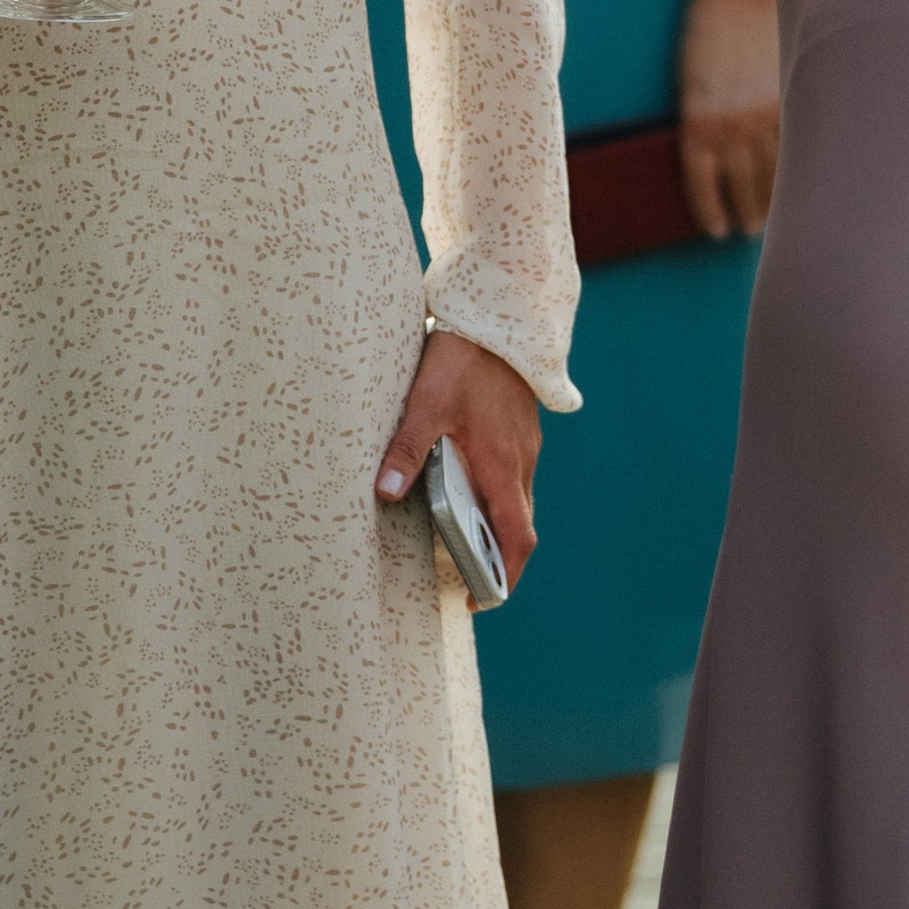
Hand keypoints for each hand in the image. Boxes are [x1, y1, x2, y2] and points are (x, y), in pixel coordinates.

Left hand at [375, 329, 540, 587]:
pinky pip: (512, 472)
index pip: (517, 538)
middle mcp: (520, 460)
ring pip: (515, 497)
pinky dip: (495, 492)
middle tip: (465, 574)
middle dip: (495, 555)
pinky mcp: (519, 427)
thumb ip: (406, 447)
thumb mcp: (427, 402)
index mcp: (502, 464)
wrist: (500, 311)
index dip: (504, 575)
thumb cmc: (464, 358)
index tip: (481, 598)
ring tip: (458, 534)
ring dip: (494, 521)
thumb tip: (384, 491)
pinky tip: (465, 481)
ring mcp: (524, 443)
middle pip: (517, 523)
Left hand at [677, 0, 781, 238]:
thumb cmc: (706, 32)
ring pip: (773, 176)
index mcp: (698, 123)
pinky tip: (800, 183)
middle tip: (751, 230)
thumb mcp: (692, 83)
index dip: (710, 210)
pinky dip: (798, 170)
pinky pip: (796, 148)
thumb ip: (705, 123)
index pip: (703, 184)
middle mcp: (732, 128)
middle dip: (747, 212)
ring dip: (774, 200)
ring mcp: (766, 116)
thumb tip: (717, 160)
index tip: (716, 231)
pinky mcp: (790, 102)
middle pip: (742, 187)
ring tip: (775, 217)